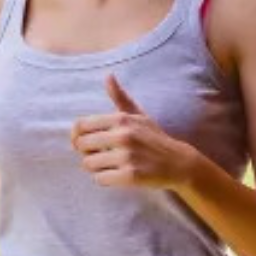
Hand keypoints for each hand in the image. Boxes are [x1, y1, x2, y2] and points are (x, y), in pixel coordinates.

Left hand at [71, 74, 203, 190]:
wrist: (178, 163)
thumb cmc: (154, 139)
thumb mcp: (139, 115)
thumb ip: (120, 98)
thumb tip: (108, 76)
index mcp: (121, 119)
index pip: (81, 125)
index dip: (77, 135)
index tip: (84, 142)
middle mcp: (123, 135)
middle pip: (81, 145)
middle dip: (86, 152)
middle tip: (99, 155)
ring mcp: (127, 156)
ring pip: (88, 164)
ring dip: (96, 167)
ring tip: (110, 165)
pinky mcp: (130, 176)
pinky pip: (100, 179)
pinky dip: (105, 179)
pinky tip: (117, 175)